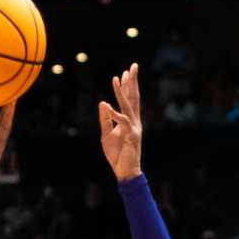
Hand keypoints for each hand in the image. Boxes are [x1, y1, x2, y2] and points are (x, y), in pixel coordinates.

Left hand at [98, 63, 142, 180]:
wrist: (125, 172)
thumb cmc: (117, 155)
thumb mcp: (107, 135)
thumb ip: (105, 119)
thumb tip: (103, 103)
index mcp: (130, 120)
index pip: (130, 99)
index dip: (127, 86)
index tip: (125, 72)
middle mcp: (135, 121)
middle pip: (134, 97)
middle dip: (133, 81)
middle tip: (133, 66)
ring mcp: (134, 128)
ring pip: (128, 105)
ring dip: (122, 92)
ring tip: (118, 78)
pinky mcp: (131, 136)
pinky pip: (122, 121)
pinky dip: (114, 113)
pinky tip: (107, 105)